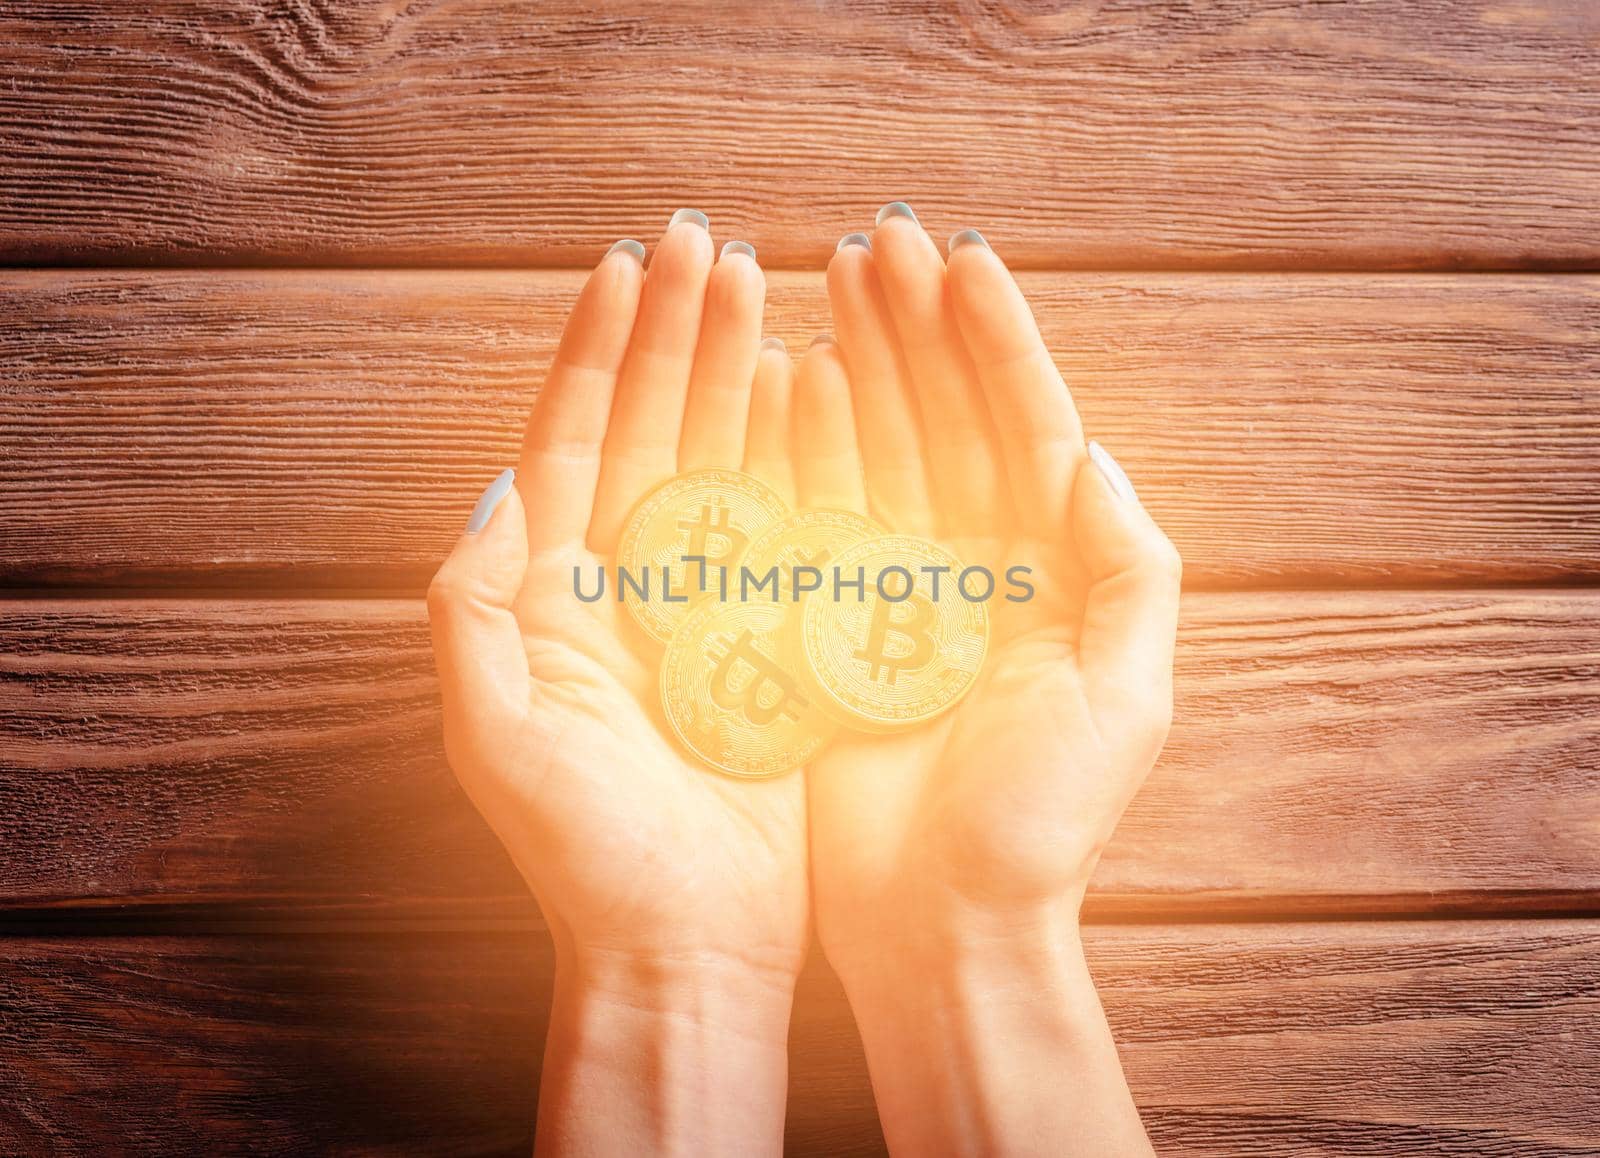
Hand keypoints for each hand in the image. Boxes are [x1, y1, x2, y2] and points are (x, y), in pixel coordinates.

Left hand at [428, 215, 803, 1155]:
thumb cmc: (584, 860)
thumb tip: (499, 481)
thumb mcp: (496, 738)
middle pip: (651, 430)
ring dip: (737, 371)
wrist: (684, 951)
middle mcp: (625, 588)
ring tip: (765, 285)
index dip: (598, 350)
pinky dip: (798, 455)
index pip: (574, 440)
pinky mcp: (770, 643)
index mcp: (555, 595)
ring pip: (721, 462)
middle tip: (715, 243)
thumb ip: (474, 609)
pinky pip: (786, 527)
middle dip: (678, 335)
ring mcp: (702, 609)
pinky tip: (814, 390)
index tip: (629, 264)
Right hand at [799, 208, 1180, 1154]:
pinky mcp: (833, 628)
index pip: (1027, 430)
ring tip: (832, 281)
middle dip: (918, 329)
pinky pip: (819, 518)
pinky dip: (807, 446)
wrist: (942, 925)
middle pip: (947, 420)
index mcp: (1053, 575)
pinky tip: (790, 380)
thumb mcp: (1124, 700)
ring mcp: (899, 594)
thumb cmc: (1039, 826)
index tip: (962, 259)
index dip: (997, 342)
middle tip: (878, 241)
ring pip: (880, 452)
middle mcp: (979, 569)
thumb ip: (1128, 572)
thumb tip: (1092, 455)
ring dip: (861, 363)